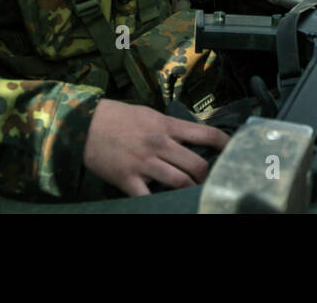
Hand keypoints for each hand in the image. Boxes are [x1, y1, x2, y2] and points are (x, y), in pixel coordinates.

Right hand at [82, 99, 228, 196]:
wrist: (83, 124)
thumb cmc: (117, 117)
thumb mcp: (148, 114)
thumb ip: (169, 127)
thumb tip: (191, 137)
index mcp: (166, 126)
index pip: (205, 134)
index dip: (224, 144)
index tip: (232, 151)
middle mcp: (159, 144)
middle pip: (196, 164)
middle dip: (207, 175)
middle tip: (210, 180)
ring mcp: (144, 163)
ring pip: (179, 182)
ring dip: (189, 189)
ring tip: (193, 192)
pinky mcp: (128, 179)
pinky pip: (148, 197)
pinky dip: (158, 202)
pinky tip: (165, 202)